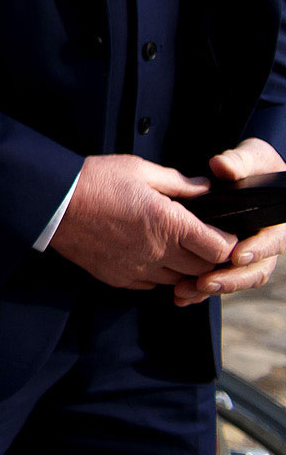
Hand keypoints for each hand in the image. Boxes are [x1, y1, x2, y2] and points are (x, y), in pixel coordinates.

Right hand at [48, 153, 233, 288]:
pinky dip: (156, 275)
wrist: (51, 203)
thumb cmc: (93, 181)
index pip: (219, 249)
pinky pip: (150, 285)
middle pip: (203, 270)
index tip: (219, 233)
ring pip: (177, 281)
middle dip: (206, 257)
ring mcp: (138, 269)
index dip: (225, 242)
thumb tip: (203, 187)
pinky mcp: (118, 277)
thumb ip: (177, 182)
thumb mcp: (138, 170)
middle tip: (197, 241)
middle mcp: (158, 252)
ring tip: (171, 248)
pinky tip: (146, 256)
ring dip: (181, 268)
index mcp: (169, 224)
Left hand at [174, 138, 285, 306]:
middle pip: (254, 270)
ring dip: (213, 288)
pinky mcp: (226, 261)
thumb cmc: (251, 166)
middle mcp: (263, 244)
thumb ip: (240, 162)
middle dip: (231, 279)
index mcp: (274, 223)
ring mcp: (246, 255)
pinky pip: (218, 279)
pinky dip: (201, 289)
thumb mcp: (251, 158)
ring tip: (186, 291)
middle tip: (206, 283)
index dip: (256, 250)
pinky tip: (180, 295)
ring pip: (235, 279)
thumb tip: (223, 167)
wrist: (241, 175)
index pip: (271, 242)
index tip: (237, 255)